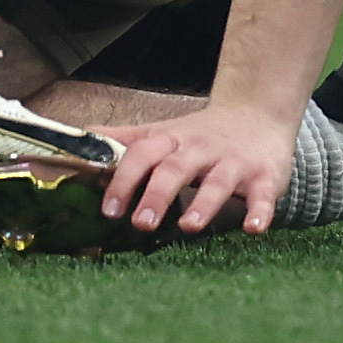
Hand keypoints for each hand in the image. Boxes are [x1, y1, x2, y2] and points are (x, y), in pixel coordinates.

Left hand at [98, 99, 298, 238]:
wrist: (256, 114)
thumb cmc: (199, 135)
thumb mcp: (160, 134)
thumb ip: (122, 141)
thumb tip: (78, 142)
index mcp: (171, 140)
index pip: (142, 154)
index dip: (123, 180)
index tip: (109, 209)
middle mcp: (200, 149)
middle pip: (175, 168)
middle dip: (157, 195)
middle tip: (140, 224)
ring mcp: (233, 163)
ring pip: (217, 182)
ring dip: (203, 204)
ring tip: (189, 227)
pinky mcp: (264, 177)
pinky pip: (263, 195)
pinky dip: (260, 211)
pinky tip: (254, 228)